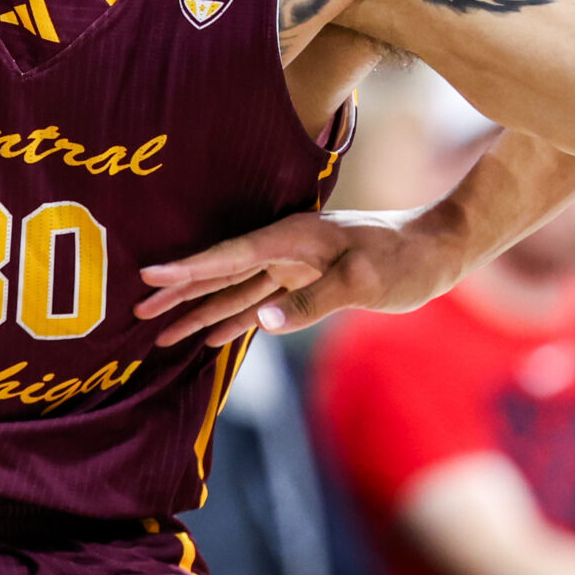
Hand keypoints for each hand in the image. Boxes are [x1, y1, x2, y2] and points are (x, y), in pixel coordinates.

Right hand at [134, 206, 462, 348]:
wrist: (435, 252)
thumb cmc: (401, 260)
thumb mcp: (360, 281)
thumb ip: (311, 302)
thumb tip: (263, 324)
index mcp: (290, 238)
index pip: (228, 256)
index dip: (187, 268)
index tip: (149, 275)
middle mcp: (283, 250)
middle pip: (219, 273)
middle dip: (179, 292)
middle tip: (139, 310)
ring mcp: (291, 268)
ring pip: (233, 292)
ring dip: (198, 311)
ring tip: (160, 331)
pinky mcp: (303, 286)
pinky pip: (257, 304)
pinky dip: (231, 320)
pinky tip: (208, 336)